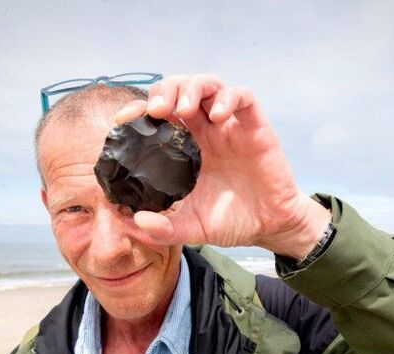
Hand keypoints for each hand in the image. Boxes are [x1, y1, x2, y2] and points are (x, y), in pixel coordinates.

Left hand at [114, 74, 330, 258]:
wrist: (269, 226)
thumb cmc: (231, 221)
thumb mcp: (192, 227)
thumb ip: (164, 228)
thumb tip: (135, 221)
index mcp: (186, 147)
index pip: (158, 115)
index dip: (139, 110)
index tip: (124, 120)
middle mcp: (206, 130)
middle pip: (181, 89)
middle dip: (165, 91)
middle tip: (157, 111)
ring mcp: (230, 126)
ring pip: (210, 85)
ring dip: (193, 88)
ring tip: (185, 109)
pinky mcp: (255, 127)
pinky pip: (244, 98)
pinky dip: (229, 98)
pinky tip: (218, 116)